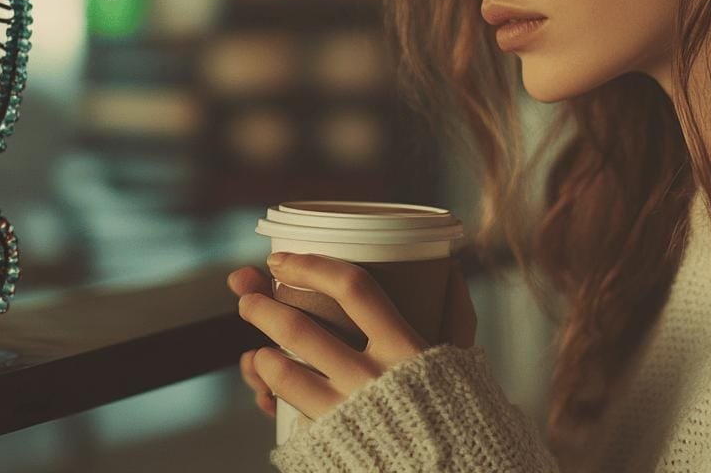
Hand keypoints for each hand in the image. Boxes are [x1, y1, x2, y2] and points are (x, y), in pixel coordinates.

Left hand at [226, 253, 476, 420]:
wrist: (457, 470)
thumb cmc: (460, 413)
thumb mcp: (463, 362)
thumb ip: (458, 317)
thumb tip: (453, 273)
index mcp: (405, 347)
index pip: (352, 288)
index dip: (311, 266)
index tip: (282, 259)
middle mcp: (371, 377)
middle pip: (300, 329)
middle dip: (262, 305)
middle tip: (246, 295)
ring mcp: (346, 410)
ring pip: (281, 370)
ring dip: (258, 352)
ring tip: (256, 348)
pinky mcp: (330, 438)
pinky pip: (285, 405)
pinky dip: (267, 386)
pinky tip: (266, 379)